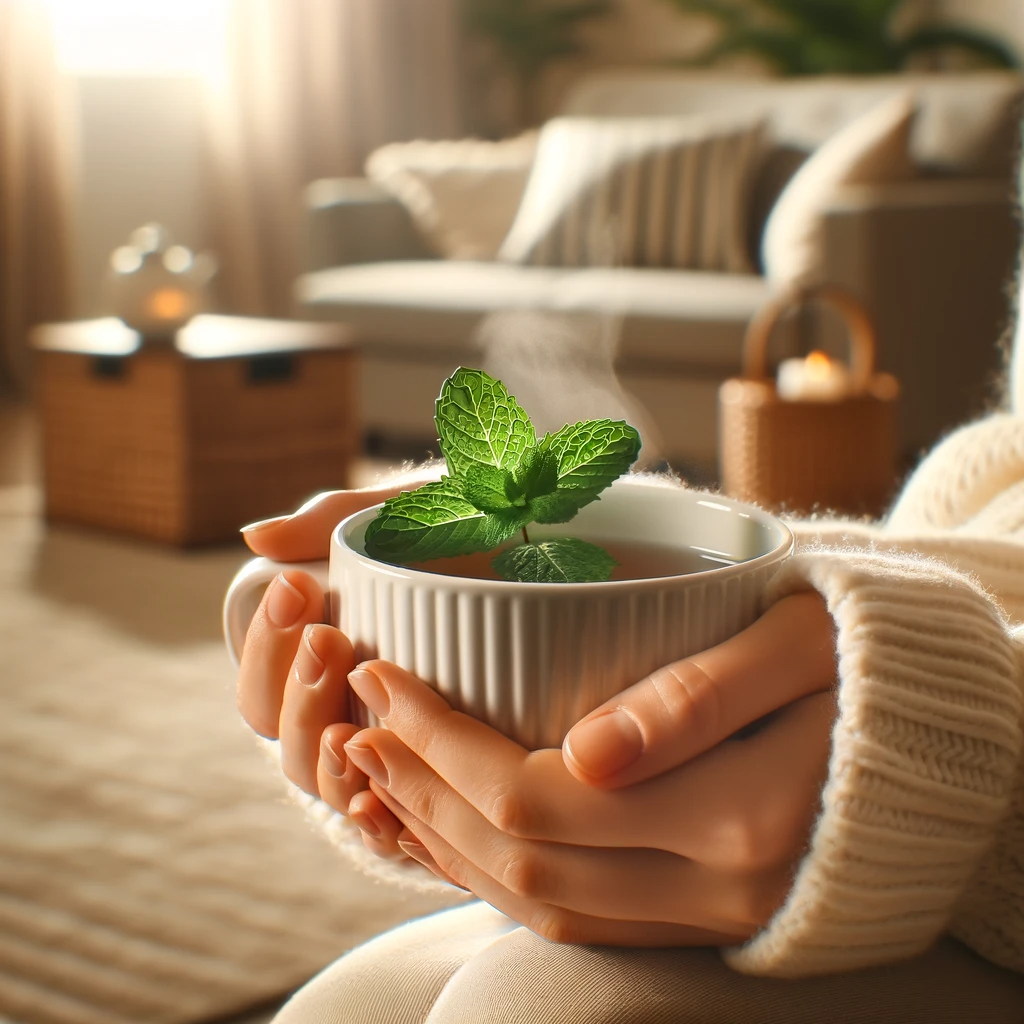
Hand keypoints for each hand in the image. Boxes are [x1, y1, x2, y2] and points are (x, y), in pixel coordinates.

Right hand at [234, 469, 439, 855]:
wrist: (555, 562)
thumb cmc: (471, 538)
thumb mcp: (409, 520)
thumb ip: (333, 522)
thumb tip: (254, 538)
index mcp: (323, 663)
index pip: (263, 679)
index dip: (267, 642)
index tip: (299, 586)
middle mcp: (345, 716)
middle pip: (286, 735)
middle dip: (298, 691)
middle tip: (330, 639)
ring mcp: (390, 759)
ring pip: (326, 784)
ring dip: (326, 759)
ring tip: (346, 729)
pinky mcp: (441, 792)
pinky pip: (392, 829)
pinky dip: (377, 822)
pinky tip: (377, 805)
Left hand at [331, 593, 837, 943]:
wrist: (932, 737)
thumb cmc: (864, 661)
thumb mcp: (796, 644)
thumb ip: (698, 697)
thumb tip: (586, 751)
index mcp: (738, 814)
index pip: (536, 795)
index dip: (440, 740)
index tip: (379, 677)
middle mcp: (717, 888)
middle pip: (520, 858)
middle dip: (420, 788)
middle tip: (356, 719)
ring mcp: (708, 915)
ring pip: (539, 905)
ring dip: (443, 843)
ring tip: (379, 775)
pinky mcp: (701, 918)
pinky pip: (575, 921)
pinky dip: (495, 879)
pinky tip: (453, 831)